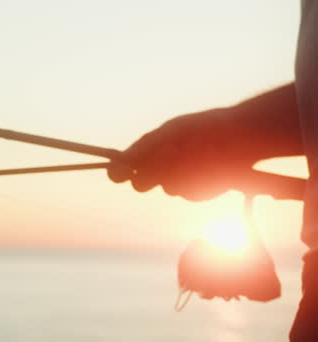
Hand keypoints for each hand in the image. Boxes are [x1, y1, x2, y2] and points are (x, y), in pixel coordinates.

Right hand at [108, 108, 260, 200]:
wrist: (242, 137)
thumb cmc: (203, 129)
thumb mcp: (171, 132)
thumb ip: (145, 147)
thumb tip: (122, 159)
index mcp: (149, 151)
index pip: (123, 166)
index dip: (118, 171)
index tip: (119, 172)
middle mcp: (160, 168)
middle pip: (141, 184)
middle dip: (151, 175)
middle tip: (168, 160)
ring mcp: (178, 181)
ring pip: (169, 188)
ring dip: (183, 173)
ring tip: (202, 156)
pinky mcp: (197, 190)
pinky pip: (190, 193)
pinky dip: (201, 181)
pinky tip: (213, 168)